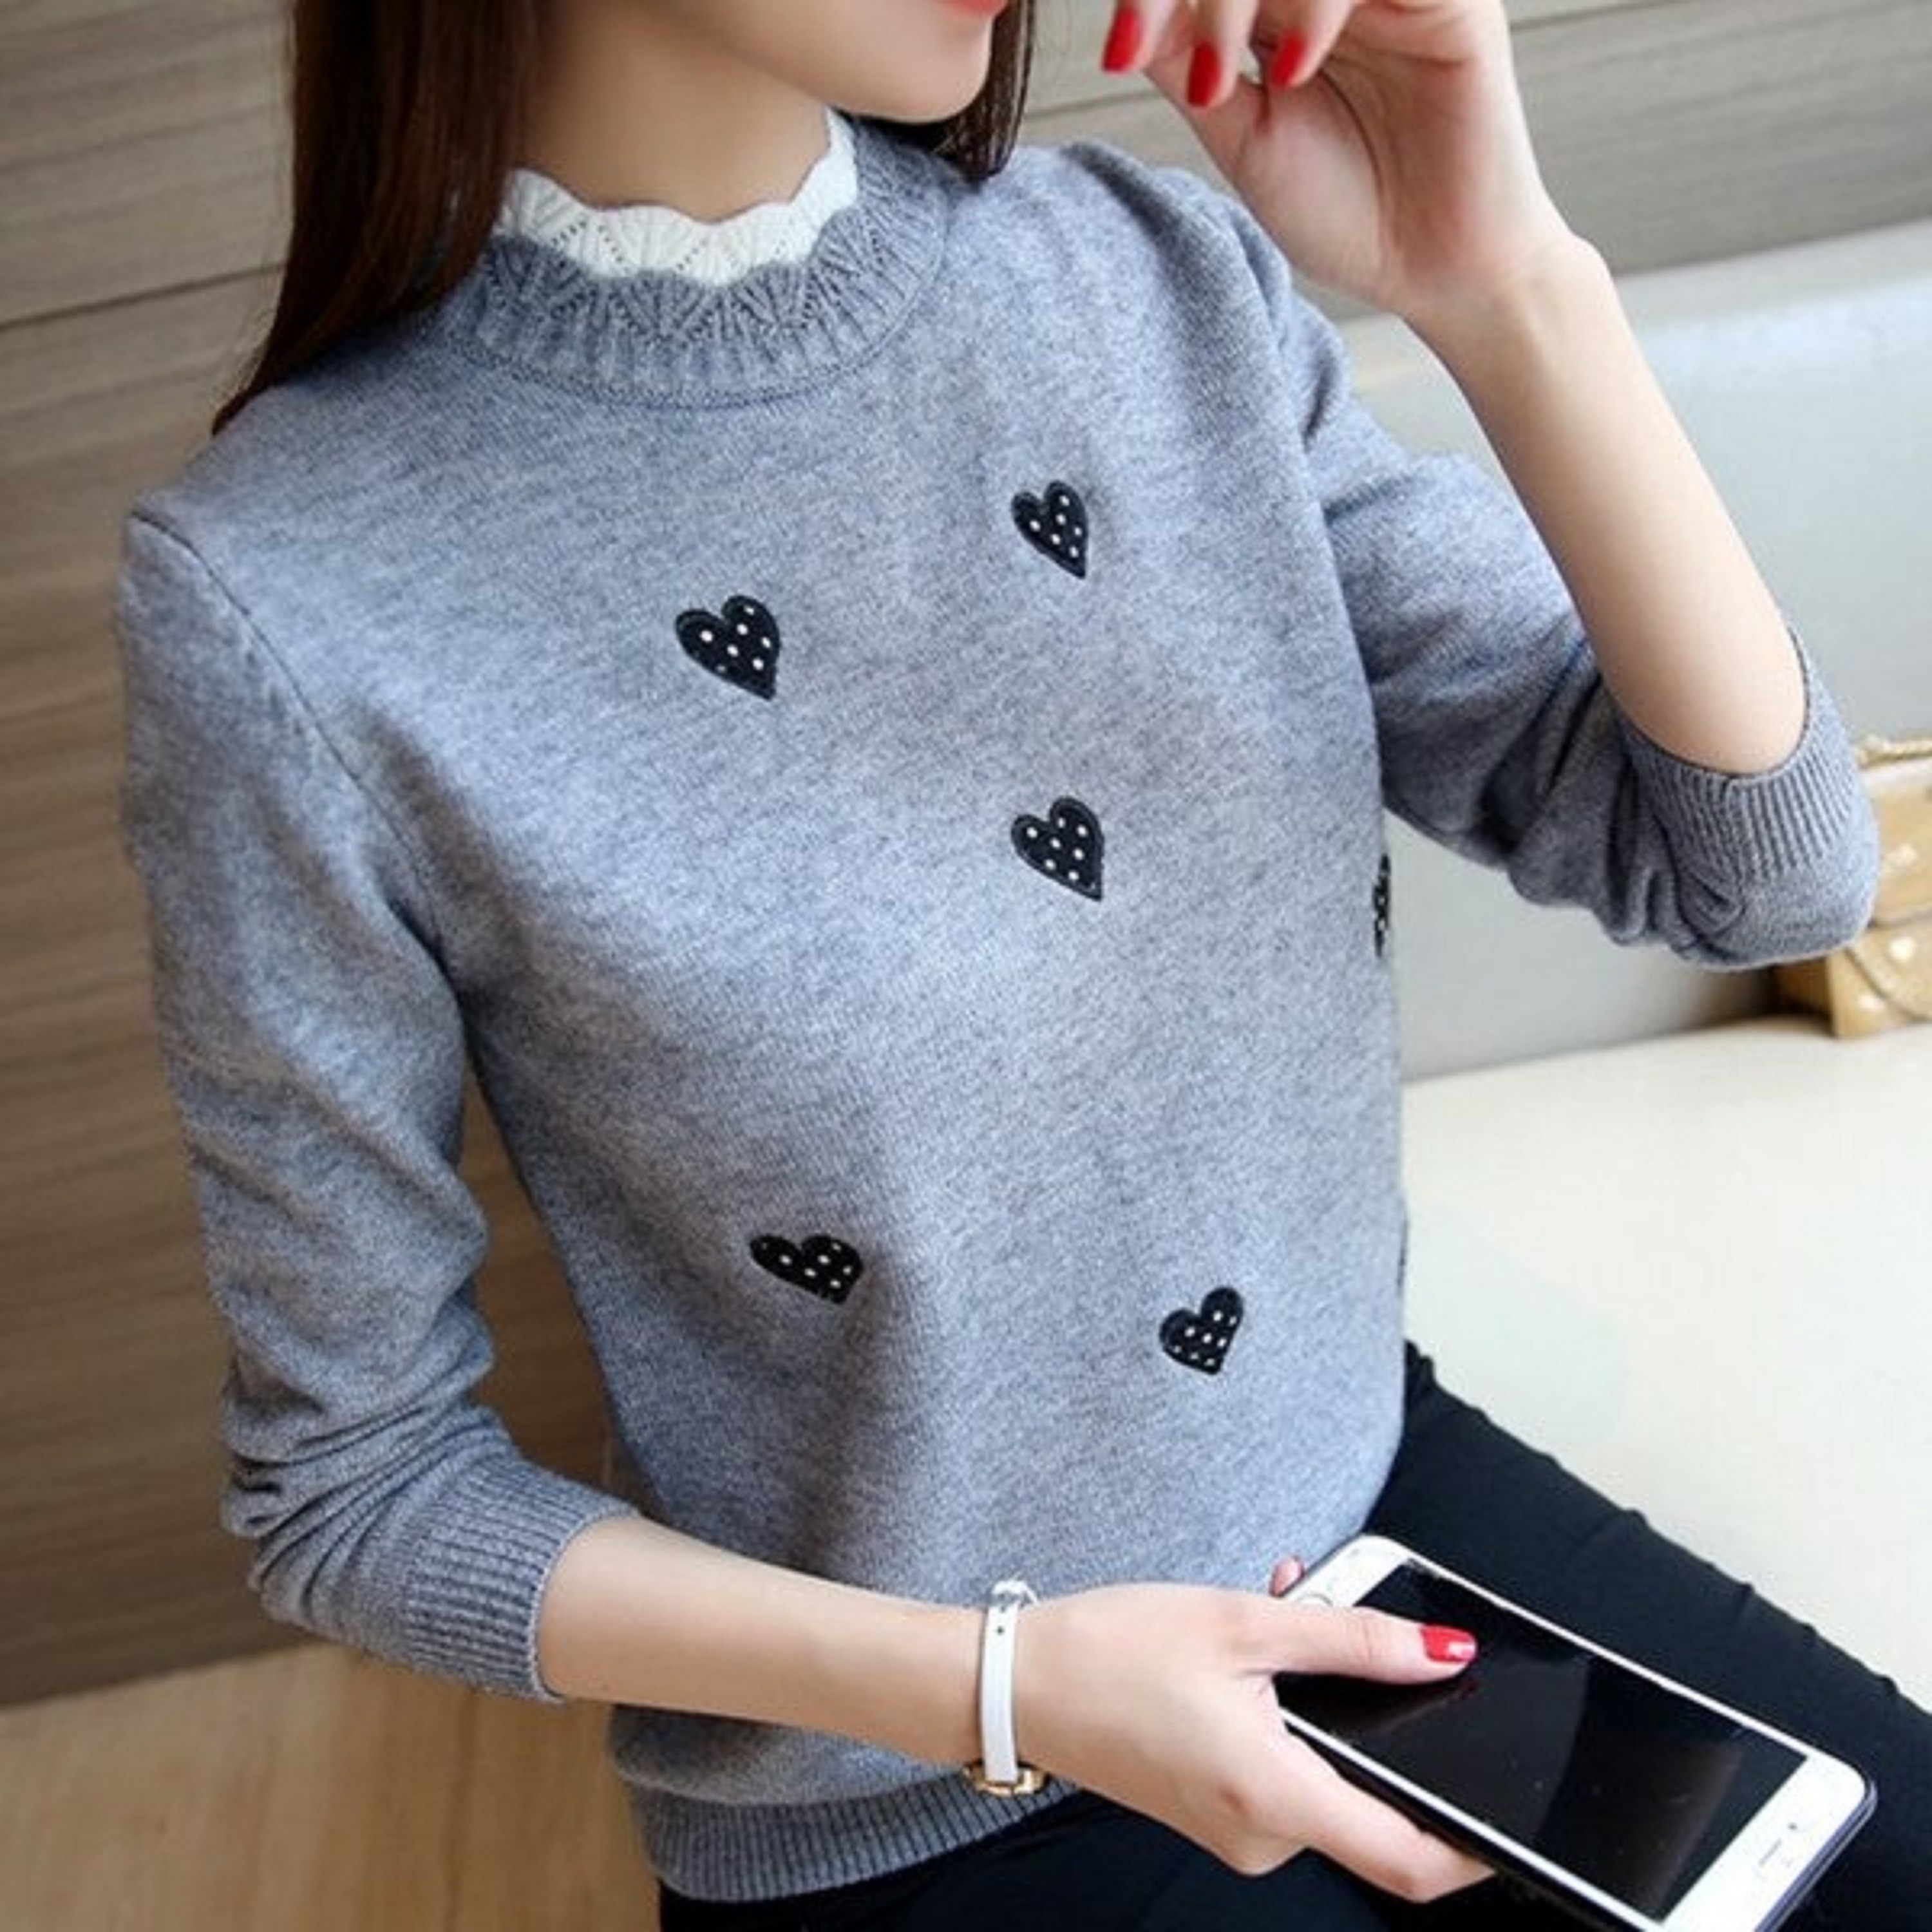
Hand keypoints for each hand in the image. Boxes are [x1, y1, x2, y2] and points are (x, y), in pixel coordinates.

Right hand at [1012, 1574, 1490, 1898]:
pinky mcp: (1216, 1812)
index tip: (1511, 1807)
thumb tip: (1444, 1652)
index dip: (1477, 1847)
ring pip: (1322, 1771)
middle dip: (1372, 1705)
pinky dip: (1286, 1711)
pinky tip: (1256, 1643)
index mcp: (1275, 1796)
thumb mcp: (1244, 1624)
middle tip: (1341, 1614)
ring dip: (1321, 1693)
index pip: (1412, 1861)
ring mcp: (1237, 1830)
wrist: (1017, 1683)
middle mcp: (1262, 1834)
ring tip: (1282, 1606)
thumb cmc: (1113, 1651)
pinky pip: (1282, 1770)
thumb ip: (1354, 1639)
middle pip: (1367, 1795)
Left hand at [1102, 0, 1579, 330]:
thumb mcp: (1243, 137)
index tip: (1116, 55)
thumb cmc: (1344, 208)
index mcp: (1276, 4)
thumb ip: (1190, 66)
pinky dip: (1319, 3)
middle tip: (1141, 50)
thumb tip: (1124, 20)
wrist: (1432, 268)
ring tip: (1222, 82)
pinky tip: (1295, 72)